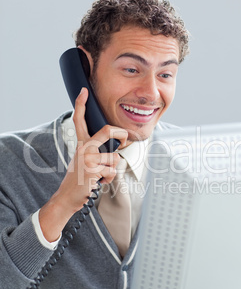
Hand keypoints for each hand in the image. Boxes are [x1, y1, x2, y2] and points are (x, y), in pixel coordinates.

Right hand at [39, 88, 127, 241]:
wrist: (68, 197)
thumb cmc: (79, 178)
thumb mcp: (84, 160)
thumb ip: (97, 152)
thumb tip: (117, 150)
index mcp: (81, 143)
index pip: (79, 120)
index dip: (81, 105)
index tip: (83, 92)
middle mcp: (83, 148)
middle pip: (108, 130)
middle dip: (121, 134)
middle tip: (124, 140)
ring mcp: (88, 158)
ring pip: (115, 158)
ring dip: (111, 170)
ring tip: (100, 175)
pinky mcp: (92, 170)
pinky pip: (112, 172)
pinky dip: (108, 180)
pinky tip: (98, 182)